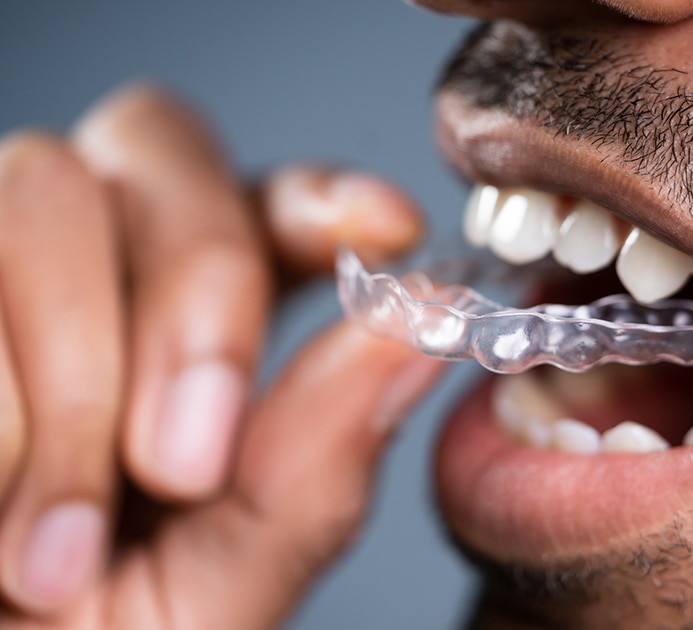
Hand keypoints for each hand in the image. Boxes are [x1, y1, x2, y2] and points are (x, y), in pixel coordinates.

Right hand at [0, 85, 442, 627]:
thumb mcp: (212, 591)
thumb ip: (314, 467)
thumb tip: (428, 326)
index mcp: (187, 328)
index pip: (265, 203)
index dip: (325, 194)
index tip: (388, 228)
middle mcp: (89, 268)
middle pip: (159, 143)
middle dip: (195, 297)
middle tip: (184, 466)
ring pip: (43, 189)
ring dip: (68, 382)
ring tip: (54, 556)